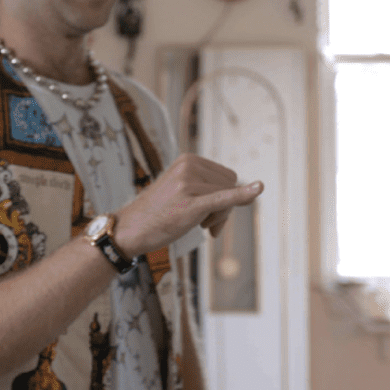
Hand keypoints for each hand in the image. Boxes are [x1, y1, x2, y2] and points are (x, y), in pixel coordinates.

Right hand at [112, 153, 262, 257]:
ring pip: (228, 198)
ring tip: (196, 224)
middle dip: (223, 207)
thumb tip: (254, 191)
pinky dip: (242, 195)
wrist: (131, 229)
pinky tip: (258, 188)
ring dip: (218, 217)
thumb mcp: (182, 190)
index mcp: (188, 159)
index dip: (223, 196)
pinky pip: (224, 199)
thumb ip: (210, 188)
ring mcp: (189, 184)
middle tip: (204, 223)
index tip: (208, 213)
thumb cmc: (157, 213)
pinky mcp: (191, 203)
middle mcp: (189, 166)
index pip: (226, 176)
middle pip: (230, 184)